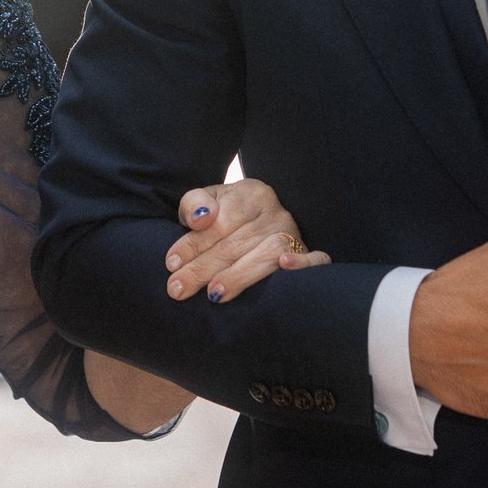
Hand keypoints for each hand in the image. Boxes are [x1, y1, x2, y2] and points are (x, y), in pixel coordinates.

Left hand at [164, 177, 330, 302]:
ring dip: (240, 275)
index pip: (221, 220)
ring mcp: (295, 233)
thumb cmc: (229, 216)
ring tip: (214, 294)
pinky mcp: (308, 253)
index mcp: (251, 194)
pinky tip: (284, 267)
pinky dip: (302, 264)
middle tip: (178, 289)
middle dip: (204, 268)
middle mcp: (276, 212)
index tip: (171, 264)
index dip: (194, 243)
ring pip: (269, 253)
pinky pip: (315, 258)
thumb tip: (199, 218)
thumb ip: (194, 205)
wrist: (262, 221)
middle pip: (237, 242)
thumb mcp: (209, 202)